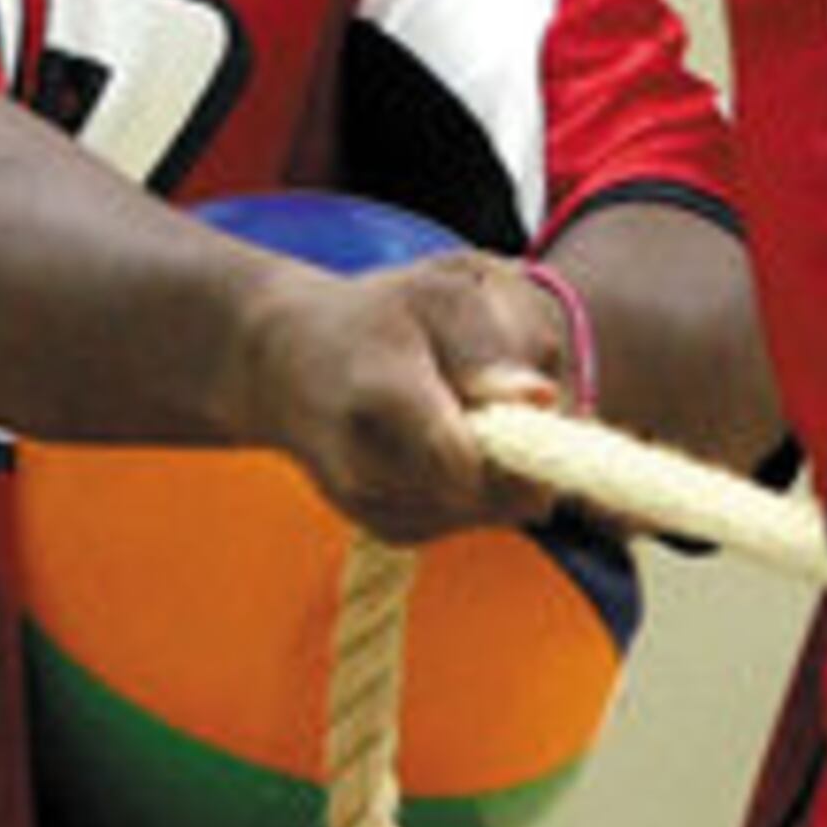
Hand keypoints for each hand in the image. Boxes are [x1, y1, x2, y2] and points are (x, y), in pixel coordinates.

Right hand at [236, 253, 583, 544]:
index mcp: (384, 393)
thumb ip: (488, 347)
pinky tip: (451, 445)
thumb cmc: (377, 318)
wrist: (284, 364)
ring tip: (468, 416)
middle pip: (485, 492)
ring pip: (486, 512)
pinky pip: (467, 521)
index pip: (465, 457)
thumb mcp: (437, 297)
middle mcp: (366, 465)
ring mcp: (372, 506)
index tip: (538, 412)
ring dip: (502, 473)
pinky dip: (478, 489)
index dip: (520, 447)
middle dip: (521, 456)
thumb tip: (542, 397)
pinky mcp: (386, 529)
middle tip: (507, 405)